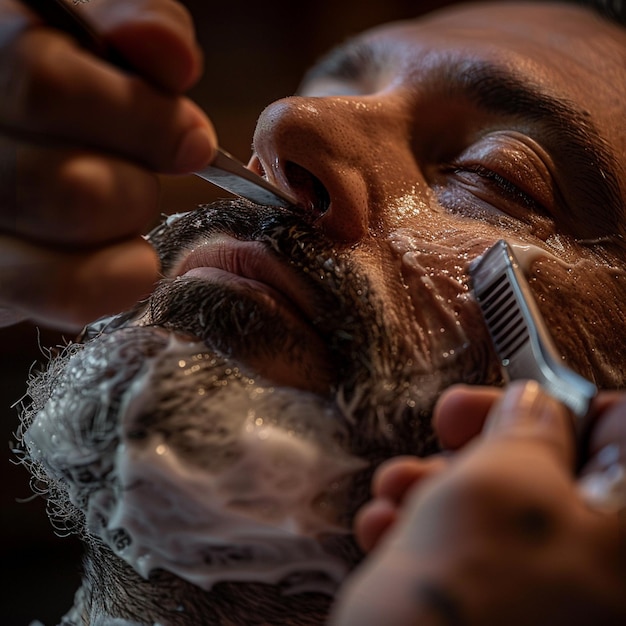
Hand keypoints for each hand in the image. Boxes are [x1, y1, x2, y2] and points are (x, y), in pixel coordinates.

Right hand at [0, 0, 216, 330]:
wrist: (20, 151)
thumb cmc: (65, 95)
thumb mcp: (85, 36)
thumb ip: (127, 22)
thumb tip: (172, 56)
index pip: (41, 82)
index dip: (143, 118)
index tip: (194, 142)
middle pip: (72, 177)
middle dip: (140, 181)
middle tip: (144, 176)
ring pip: (73, 225)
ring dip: (131, 220)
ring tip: (123, 208)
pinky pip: (68, 291)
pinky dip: (122, 276)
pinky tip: (130, 258)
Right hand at [330, 381, 625, 624]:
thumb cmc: (466, 599)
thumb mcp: (497, 484)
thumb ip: (527, 427)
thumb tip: (535, 403)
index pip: (622, 428)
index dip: (562, 404)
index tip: (510, 392)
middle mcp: (605, 567)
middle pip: (558, 472)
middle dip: (487, 446)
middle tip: (444, 426)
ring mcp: (559, 599)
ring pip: (507, 514)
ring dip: (443, 487)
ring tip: (394, 490)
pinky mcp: (508, 617)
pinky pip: (480, 559)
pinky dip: (431, 534)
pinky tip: (385, 529)